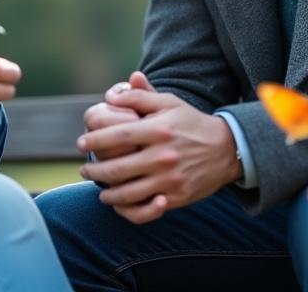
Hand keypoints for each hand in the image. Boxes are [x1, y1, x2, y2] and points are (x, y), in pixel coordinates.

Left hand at [77, 88, 239, 223]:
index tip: (81, 143)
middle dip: (94, 171)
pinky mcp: (176, 198)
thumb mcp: (170, 103)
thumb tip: (110, 96)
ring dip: (106, 193)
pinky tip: (118, 204)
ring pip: (127, 194)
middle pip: (116, 169)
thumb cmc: (191, 123)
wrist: (226, 149)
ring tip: (99, 188)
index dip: (94, 141)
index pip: (117, 136)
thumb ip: (140, 97)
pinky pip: (144, 210)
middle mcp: (163, 157)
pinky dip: (126, 210)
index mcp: (159, 131)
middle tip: (84, 168)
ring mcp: (169, 180)